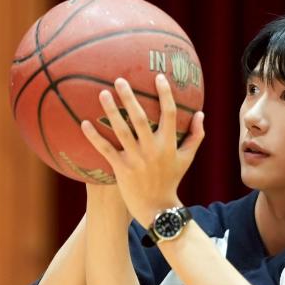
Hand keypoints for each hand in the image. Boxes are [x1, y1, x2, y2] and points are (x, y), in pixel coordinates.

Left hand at [80, 74, 204, 227]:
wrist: (157, 207)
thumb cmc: (171, 179)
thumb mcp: (187, 158)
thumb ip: (195, 135)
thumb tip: (200, 113)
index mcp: (169, 144)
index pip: (169, 114)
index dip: (165, 94)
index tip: (159, 77)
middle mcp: (152, 150)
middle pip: (140, 118)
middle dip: (130, 97)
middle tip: (119, 79)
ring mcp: (135, 159)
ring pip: (121, 131)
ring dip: (111, 111)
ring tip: (102, 93)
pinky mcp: (121, 168)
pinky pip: (106, 150)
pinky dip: (94, 137)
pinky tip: (84, 123)